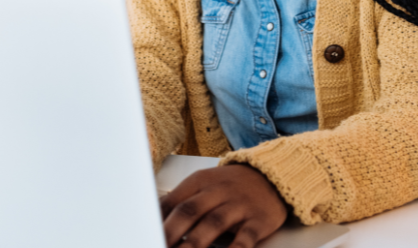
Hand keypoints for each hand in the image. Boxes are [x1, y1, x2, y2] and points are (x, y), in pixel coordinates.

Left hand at [160, 164, 287, 247]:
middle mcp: (218, 191)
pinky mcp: (258, 221)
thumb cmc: (231, 186)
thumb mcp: (203, 185)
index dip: (157, 222)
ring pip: (213, 224)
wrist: (272, 176)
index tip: (145, 235)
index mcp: (200, 181)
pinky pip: (244, 239)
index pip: (172, 201)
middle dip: (170, 233)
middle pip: (189, 211)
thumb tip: (152, 221)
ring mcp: (239, 206)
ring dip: (194, 244)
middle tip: (158, 245)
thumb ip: (179, 202)